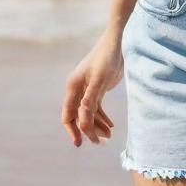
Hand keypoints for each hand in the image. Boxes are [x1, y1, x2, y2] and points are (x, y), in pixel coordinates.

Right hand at [62, 30, 122, 146]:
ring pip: (89, 113)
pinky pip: (97, 107)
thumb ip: (90, 101)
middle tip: (100, 143)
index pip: (68, 114)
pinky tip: (111, 125)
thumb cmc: (106, 58)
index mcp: (73, 87)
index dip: (72, 130)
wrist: (117, 42)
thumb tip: (83, 123)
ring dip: (97, 125)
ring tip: (109, 136)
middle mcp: (77, 89)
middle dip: (88, 130)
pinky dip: (102, 117)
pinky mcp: (97, 88)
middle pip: (79, 116)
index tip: (80, 144)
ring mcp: (87, 89)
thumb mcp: (99, 80)